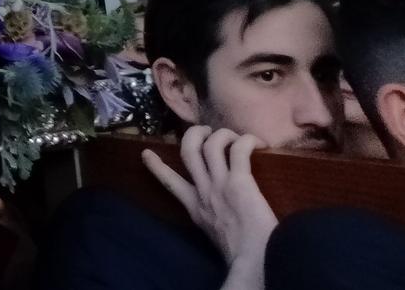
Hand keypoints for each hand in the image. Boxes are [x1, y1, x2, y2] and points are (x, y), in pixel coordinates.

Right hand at [143, 127, 277, 287]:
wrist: (256, 263)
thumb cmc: (243, 262)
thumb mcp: (218, 250)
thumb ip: (215, 247)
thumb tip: (219, 280)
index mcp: (196, 211)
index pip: (170, 183)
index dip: (157, 167)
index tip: (146, 153)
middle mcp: (203, 193)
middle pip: (187, 151)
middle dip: (193, 135)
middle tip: (205, 130)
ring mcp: (220, 185)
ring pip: (210, 144)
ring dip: (221, 134)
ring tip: (234, 135)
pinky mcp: (240, 182)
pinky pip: (238, 150)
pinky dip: (247, 141)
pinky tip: (258, 142)